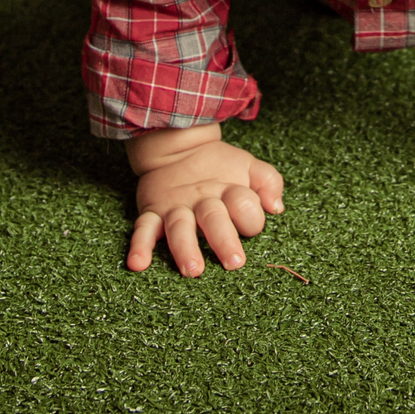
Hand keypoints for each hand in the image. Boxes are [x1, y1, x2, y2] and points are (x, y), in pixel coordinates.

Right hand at [126, 122, 284, 276]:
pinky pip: (143, 228)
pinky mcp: (152, 211)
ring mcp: (176, 207)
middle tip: (234, 262)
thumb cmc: (219, 167)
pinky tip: (138, 264)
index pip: (245, 206)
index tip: (252, 224)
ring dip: (185, 248)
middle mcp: (203, 200)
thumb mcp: (248, 166)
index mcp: (229, 190)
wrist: (178, 144)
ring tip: (193, 269)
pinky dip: (139, 246)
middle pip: (214, 219)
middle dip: (224, 240)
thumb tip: (276, 206)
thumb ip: (268, 181)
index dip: (250, 215)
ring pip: (179, 227)